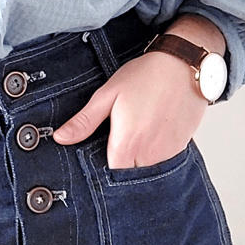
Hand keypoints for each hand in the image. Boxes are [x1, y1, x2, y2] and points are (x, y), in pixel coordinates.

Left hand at [51, 50, 208, 168]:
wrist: (184, 66)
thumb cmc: (145, 77)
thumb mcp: (108, 95)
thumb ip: (84, 121)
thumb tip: (60, 138)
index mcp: (128, 144)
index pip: (110, 176)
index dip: (100, 172)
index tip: (94, 161)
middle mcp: (150, 156)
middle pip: (129, 177)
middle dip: (119, 169)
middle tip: (112, 147)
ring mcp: (169, 154)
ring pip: (147, 173)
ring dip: (136, 164)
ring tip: (130, 141)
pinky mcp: (181, 149)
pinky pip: (163, 164)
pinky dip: (153, 157)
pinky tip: (148, 138)